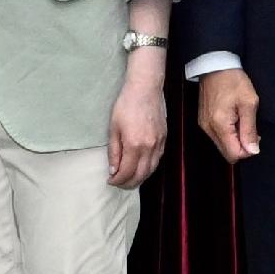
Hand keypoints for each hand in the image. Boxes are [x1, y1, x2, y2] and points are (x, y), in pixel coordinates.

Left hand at [107, 60, 168, 187]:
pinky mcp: (164, 139)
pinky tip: (142, 167)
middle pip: (141, 175)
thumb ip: (114, 151)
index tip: (110, 181)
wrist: (145, 89)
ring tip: (129, 179)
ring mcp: (159, 144)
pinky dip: (149, 168)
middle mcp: (149, 148)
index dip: (118, 180)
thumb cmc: (126, 105)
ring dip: (140, 178)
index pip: (127, 172)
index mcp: (135, 145)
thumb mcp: (114, 128)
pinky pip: (158, 160)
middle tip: (119, 184)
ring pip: (151, 170)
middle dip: (129, 183)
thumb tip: (113, 170)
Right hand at [194, 67, 262, 162]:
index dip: (248, 151)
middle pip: (227, 153)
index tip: (256, 136)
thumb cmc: (234, 81)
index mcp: (220, 125)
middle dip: (242, 146)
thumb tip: (253, 151)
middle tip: (251, 129)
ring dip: (235, 139)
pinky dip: (228, 133)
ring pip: (222, 145)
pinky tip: (233, 118)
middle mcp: (209, 129)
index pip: (234, 155)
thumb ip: (250, 130)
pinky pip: (217, 136)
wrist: (215, 65)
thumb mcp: (249, 103)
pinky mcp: (203, 120)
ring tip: (242, 120)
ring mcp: (204, 125)